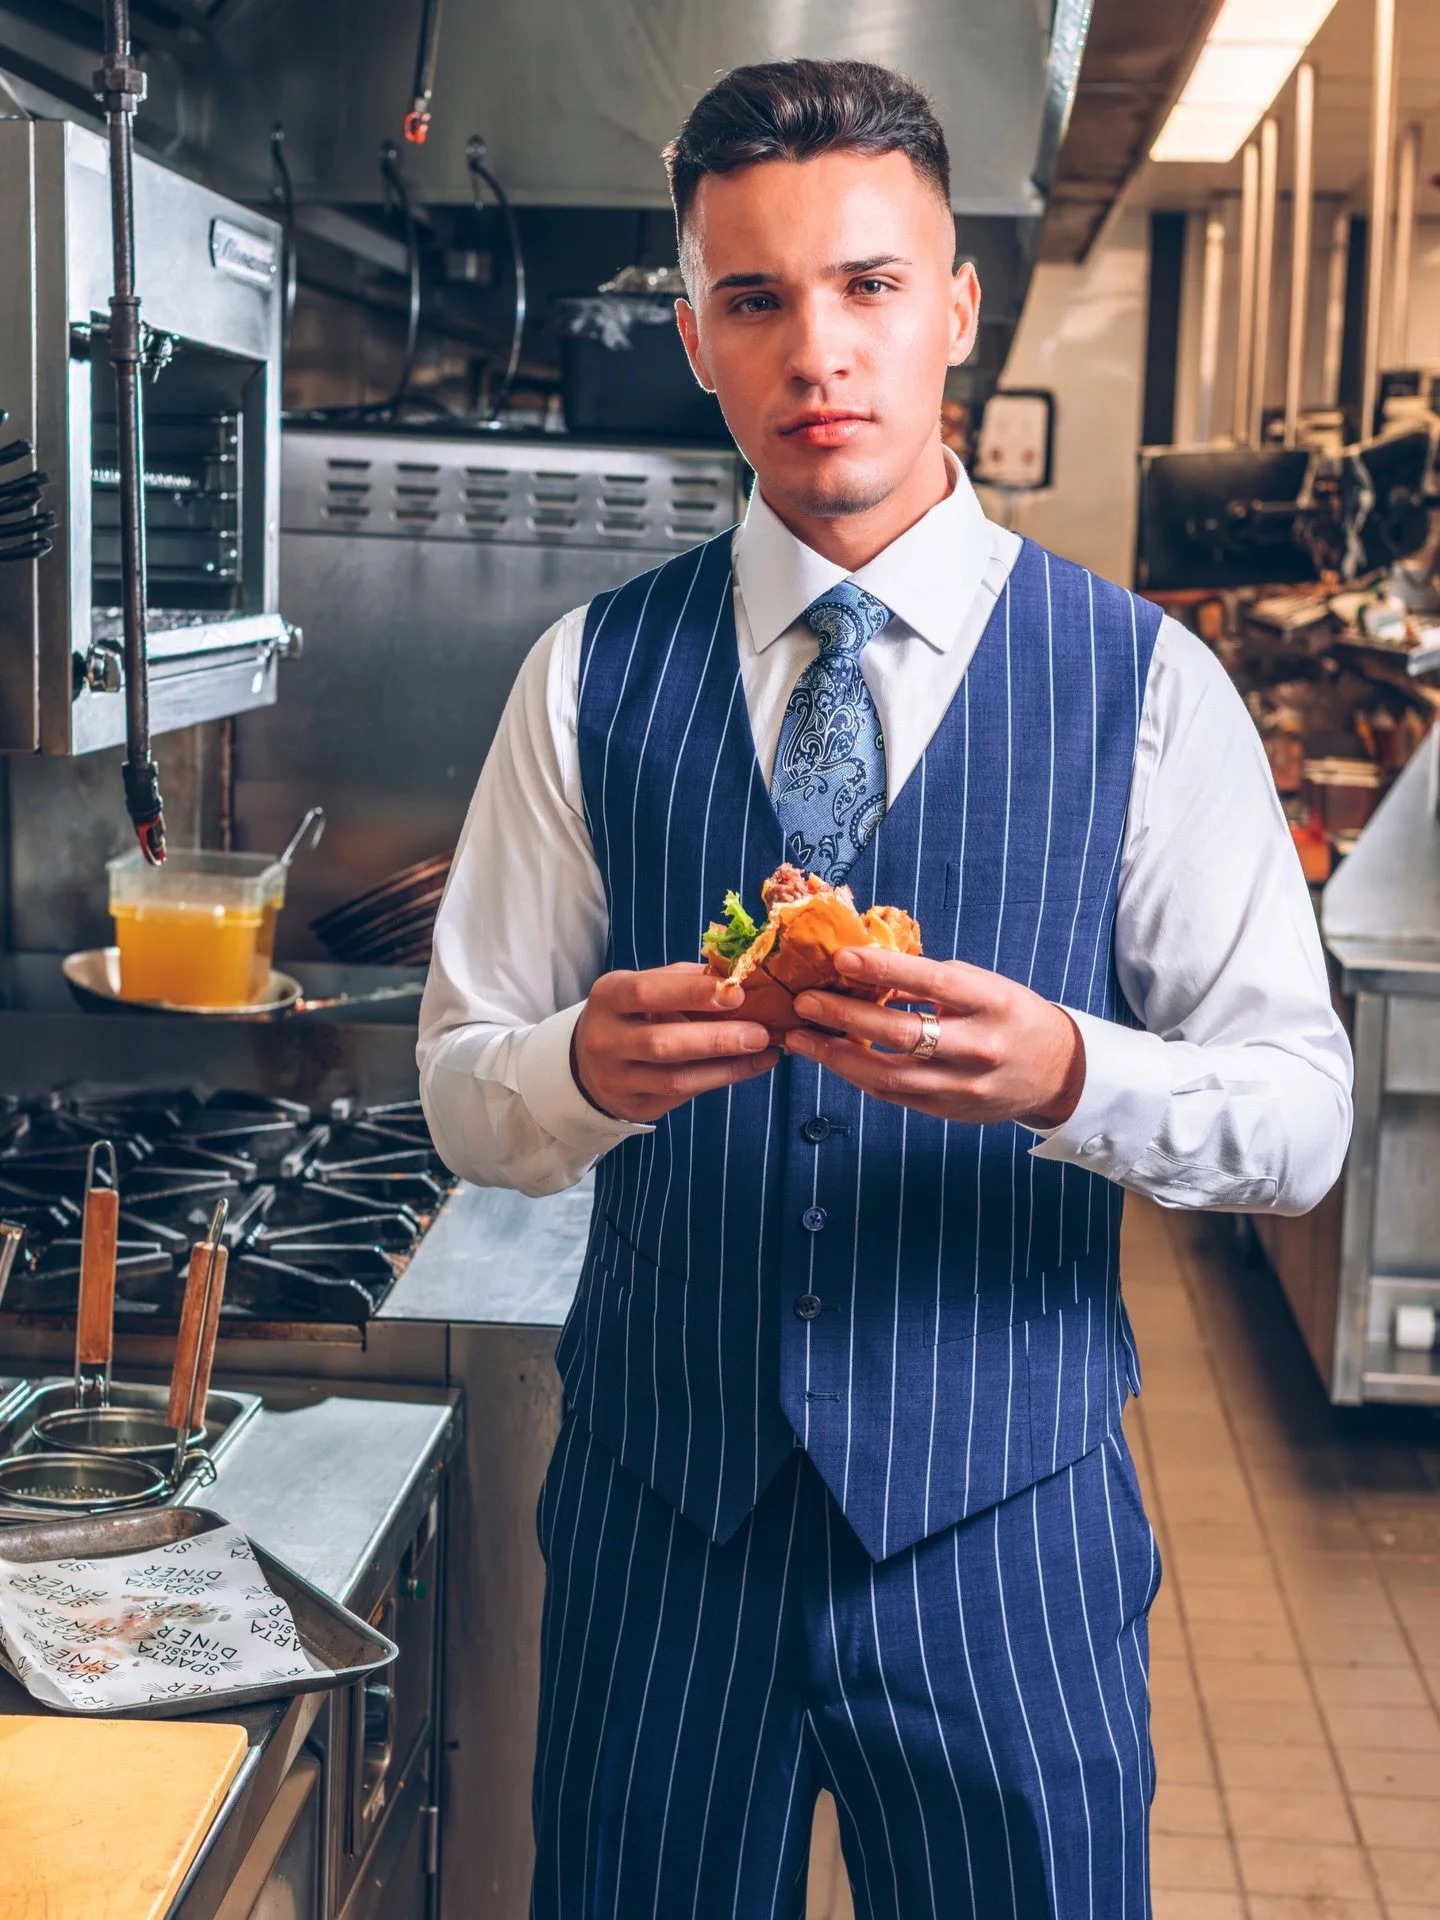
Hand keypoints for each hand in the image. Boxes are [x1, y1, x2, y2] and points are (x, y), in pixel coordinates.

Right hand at [572, 963, 778, 1122]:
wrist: (591, 1062)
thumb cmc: (633, 1013)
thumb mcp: (646, 986)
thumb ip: (686, 980)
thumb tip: (740, 975)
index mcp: (608, 997)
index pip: (647, 993)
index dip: (692, 993)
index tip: (736, 992)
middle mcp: (604, 1039)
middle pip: (661, 1043)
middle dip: (716, 1038)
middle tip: (760, 1032)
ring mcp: (616, 1078)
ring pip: (675, 1078)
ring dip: (727, 1066)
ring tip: (764, 1051)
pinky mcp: (634, 1106)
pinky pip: (683, 1097)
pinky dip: (721, 1080)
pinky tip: (750, 1066)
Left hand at [786, 947, 1084, 1129]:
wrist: (1055, 1072)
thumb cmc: (1010, 1016)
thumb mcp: (984, 987)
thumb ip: (930, 982)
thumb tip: (867, 968)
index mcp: (993, 1003)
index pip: (933, 983)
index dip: (885, 970)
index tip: (841, 958)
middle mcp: (980, 1047)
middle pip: (904, 1034)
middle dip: (845, 1017)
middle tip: (804, 1002)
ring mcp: (963, 1086)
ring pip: (889, 1075)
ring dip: (836, 1056)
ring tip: (799, 1037)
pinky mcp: (947, 1112)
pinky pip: (892, 1094)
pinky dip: (856, 1074)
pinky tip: (830, 1057)